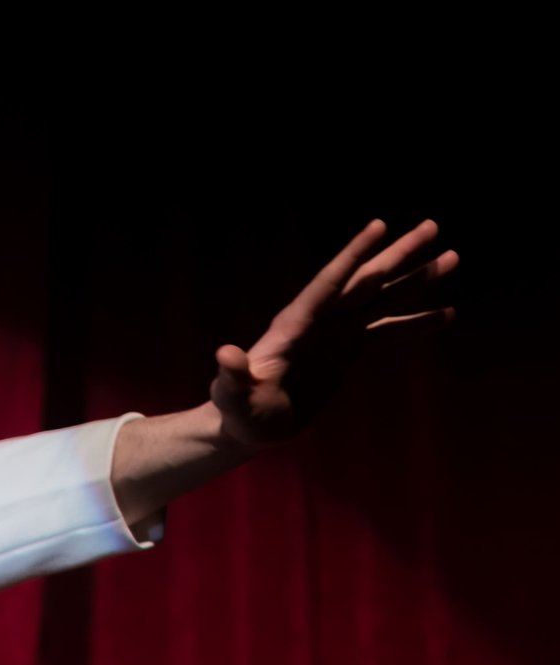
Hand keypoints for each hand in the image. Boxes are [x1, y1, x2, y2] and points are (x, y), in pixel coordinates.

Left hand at [210, 218, 457, 451]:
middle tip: (433, 226)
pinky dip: (416, 324)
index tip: (380, 225)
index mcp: (296, 324)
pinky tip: (446, 315)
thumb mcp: (233, 395)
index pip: (329, 282)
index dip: (353, 254)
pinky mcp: (348, 351)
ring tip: (452, 258)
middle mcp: (320, 320)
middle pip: (365, 280)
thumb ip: (232, 376)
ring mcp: (336, 333)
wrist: (249, 426)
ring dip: (417, 280)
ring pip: (383, 299)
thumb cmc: (237, 410)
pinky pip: (388, 332)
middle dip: (398, 254)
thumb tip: (224, 354)